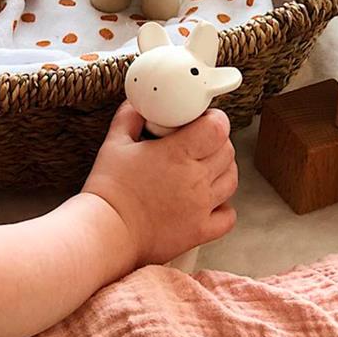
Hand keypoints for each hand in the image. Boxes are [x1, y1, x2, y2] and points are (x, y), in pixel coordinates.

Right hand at [83, 101, 237, 267]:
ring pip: (231, 180)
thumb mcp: (114, 144)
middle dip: (217, 143)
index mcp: (178, 153)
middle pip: (227, 151)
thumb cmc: (108, 190)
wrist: (106, 232)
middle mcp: (195, 179)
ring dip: (222, 171)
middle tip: (198, 144)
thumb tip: (138, 104)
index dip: (214, 120)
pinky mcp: (199, 231)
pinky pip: (228, 216)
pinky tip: (208, 202)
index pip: (218, 128)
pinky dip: (223, 207)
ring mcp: (201, 207)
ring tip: (204, 170)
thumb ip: (129, 118)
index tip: (203, 122)